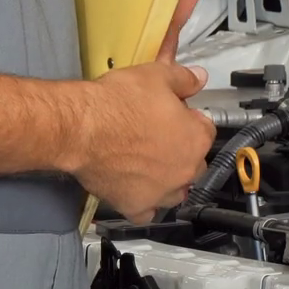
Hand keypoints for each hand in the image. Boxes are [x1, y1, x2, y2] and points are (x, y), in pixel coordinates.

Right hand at [69, 0, 214, 220]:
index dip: (188, 120)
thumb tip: (200, 77)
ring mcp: (162, 192)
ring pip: (176, 191)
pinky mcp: (136, 207)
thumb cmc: (119, 101)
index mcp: (197, 139)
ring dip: (169, 180)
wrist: (82, 128)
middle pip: (194, 163)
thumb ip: (184, 79)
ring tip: (149, 165)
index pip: (205, 130)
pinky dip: (144, 204)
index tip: (173, 115)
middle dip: (182, 151)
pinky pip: (147, 212)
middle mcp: (186, 170)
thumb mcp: (156, 76)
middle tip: (157, 138)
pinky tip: (135, 191)